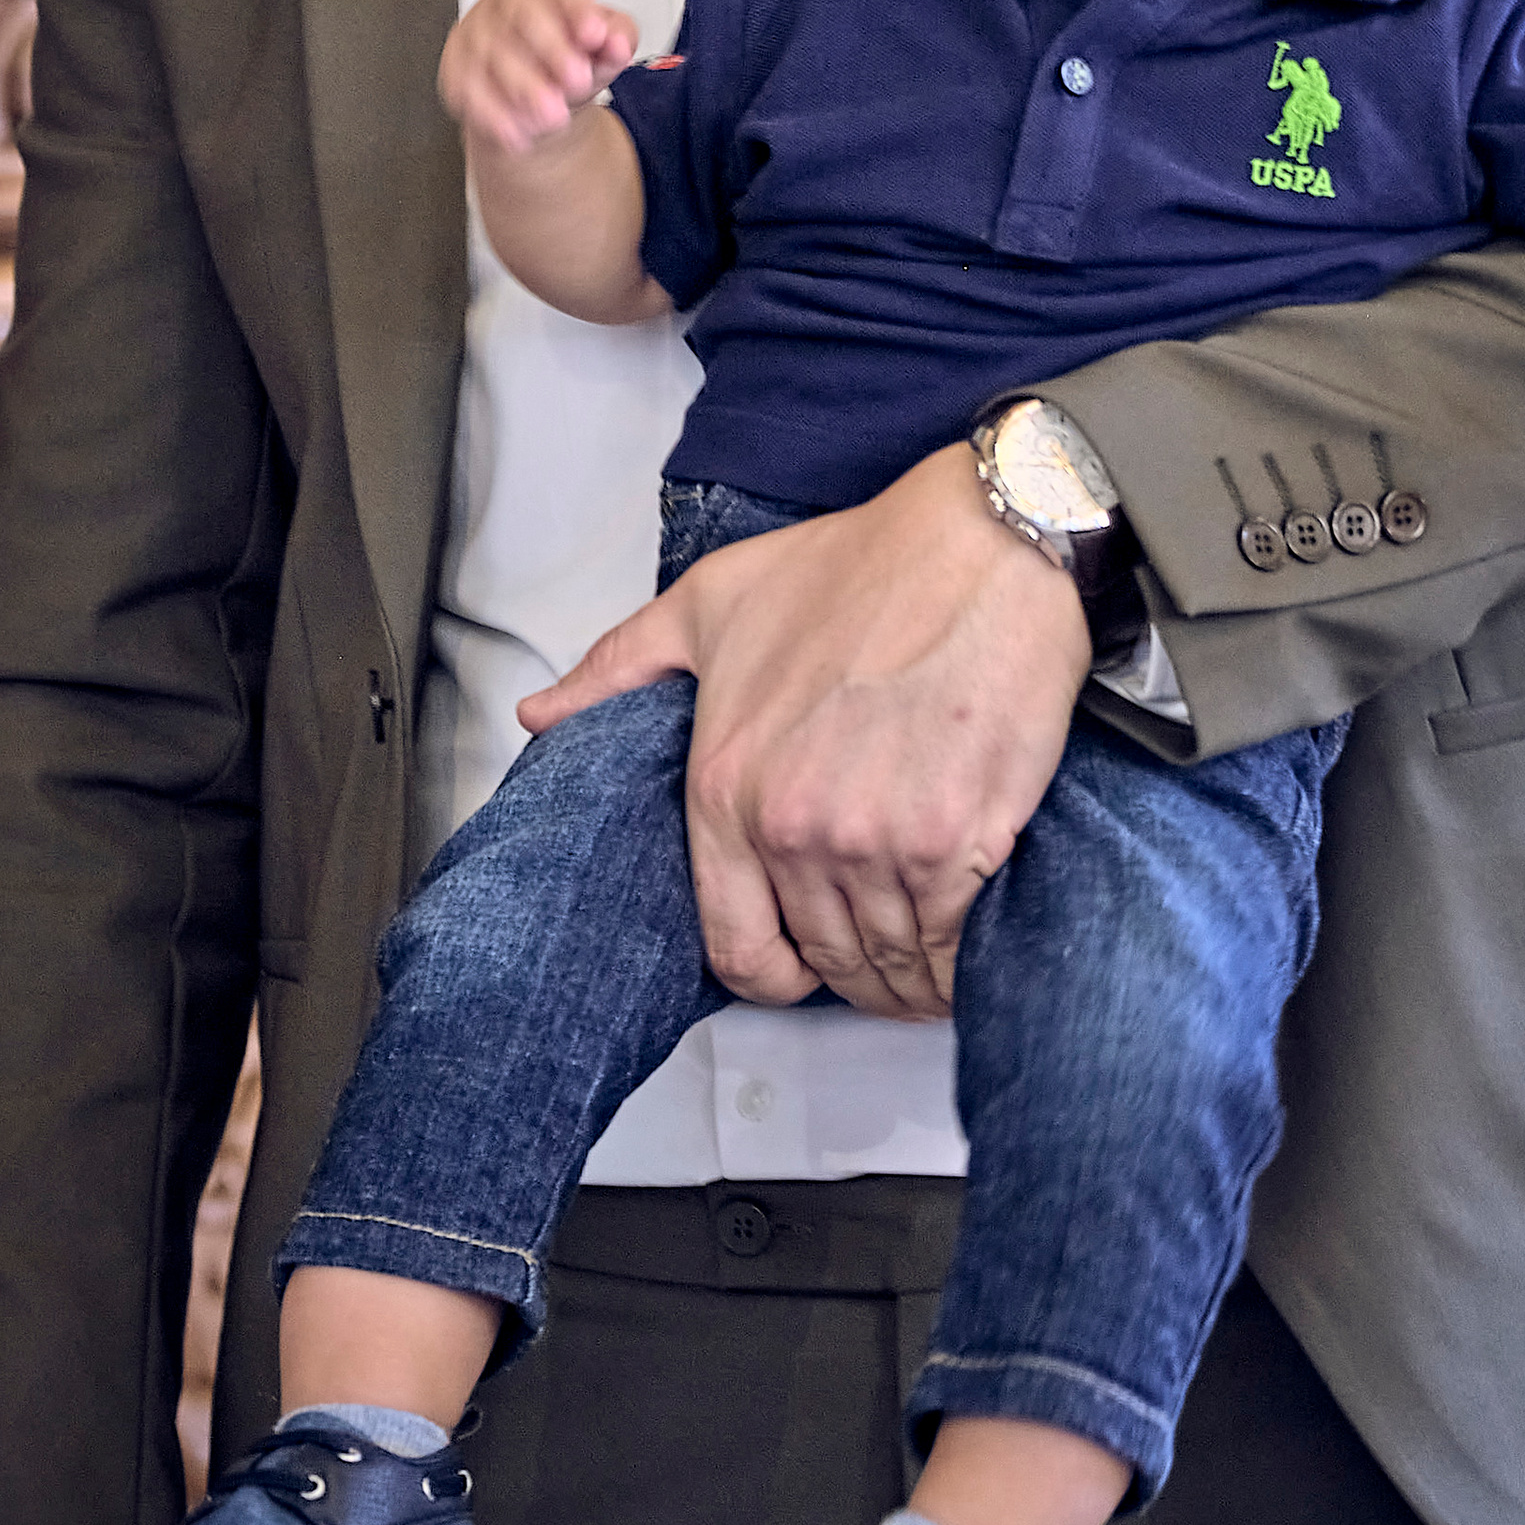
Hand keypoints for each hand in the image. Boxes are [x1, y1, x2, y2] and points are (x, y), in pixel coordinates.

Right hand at [441, 0, 639, 151]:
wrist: (537, 98)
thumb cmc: (571, 62)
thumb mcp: (604, 50)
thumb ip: (618, 39)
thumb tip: (617, 41)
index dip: (578, 7)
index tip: (594, 34)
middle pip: (524, 12)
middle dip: (552, 48)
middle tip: (577, 80)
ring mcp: (477, 28)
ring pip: (492, 50)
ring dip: (524, 87)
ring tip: (553, 115)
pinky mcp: (456, 62)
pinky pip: (466, 84)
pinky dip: (492, 112)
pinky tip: (517, 130)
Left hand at [518, 441, 1090, 1012]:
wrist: (983, 544)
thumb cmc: (858, 566)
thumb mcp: (711, 603)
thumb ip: (619, 666)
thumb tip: (541, 712)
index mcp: (725, 787)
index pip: (734, 946)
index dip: (770, 977)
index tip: (799, 971)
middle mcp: (793, 828)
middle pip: (825, 963)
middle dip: (856, 979)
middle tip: (882, 962)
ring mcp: (877, 842)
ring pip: (893, 964)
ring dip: (911, 980)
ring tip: (929, 965)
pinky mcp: (959, 841)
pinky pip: (954, 945)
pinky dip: (960, 962)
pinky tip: (967, 950)